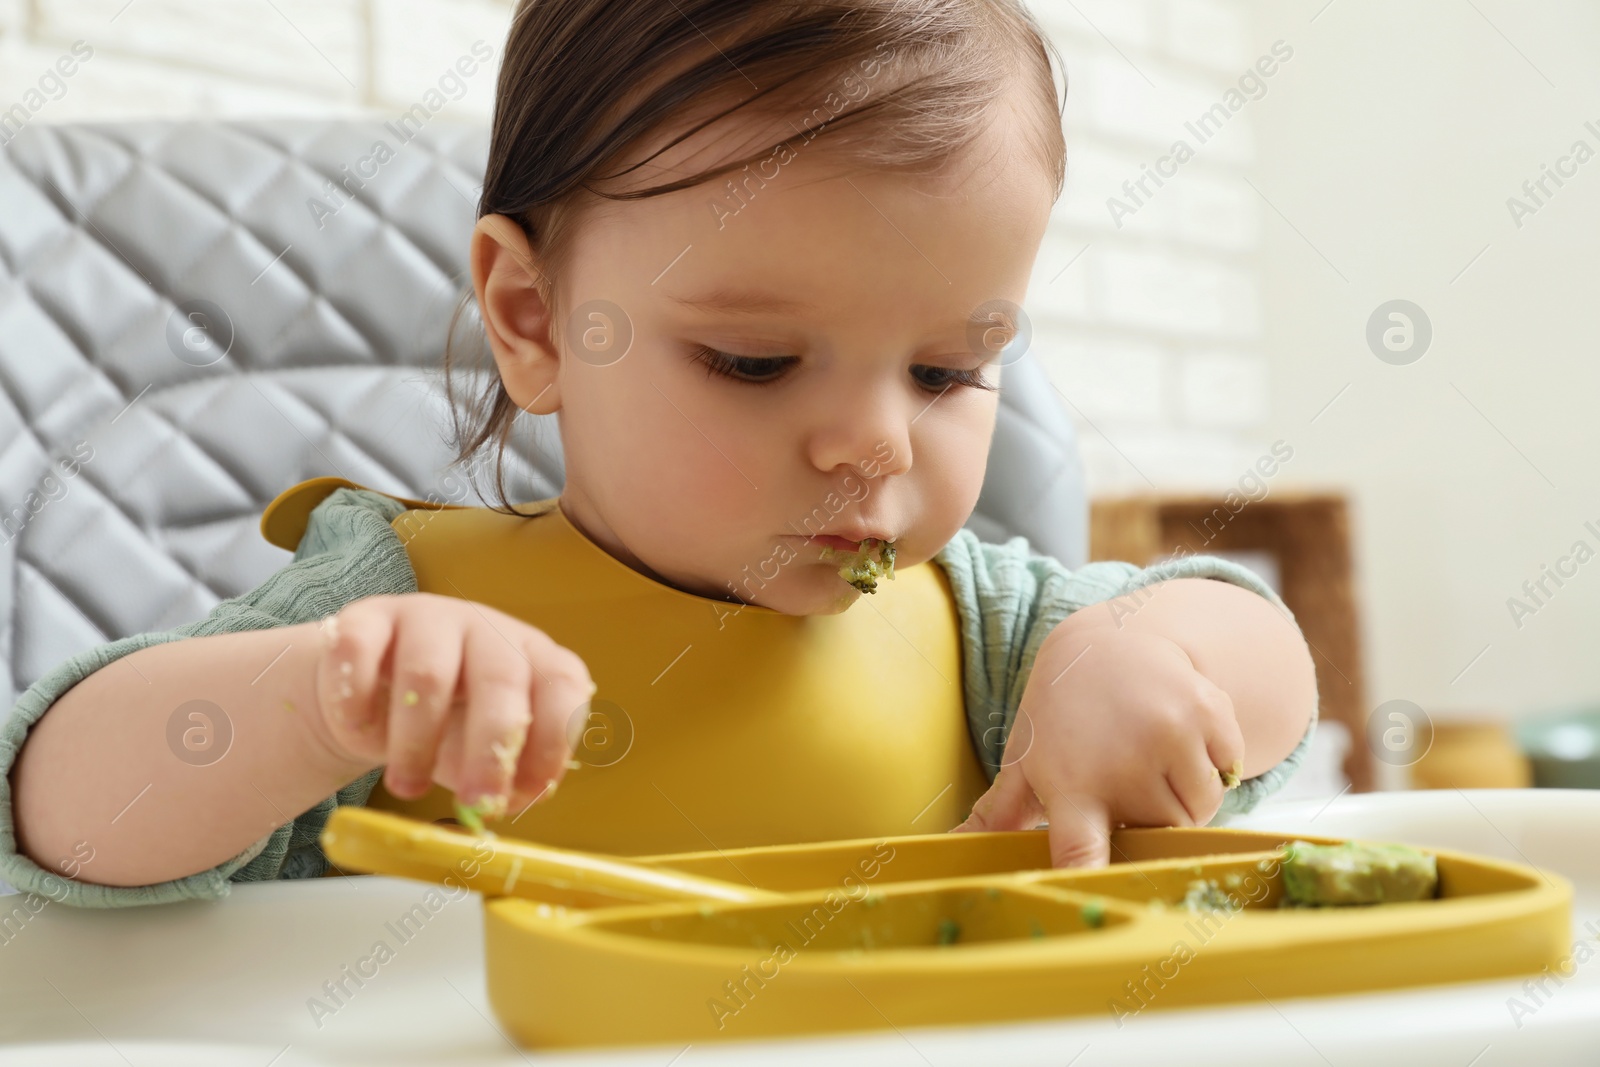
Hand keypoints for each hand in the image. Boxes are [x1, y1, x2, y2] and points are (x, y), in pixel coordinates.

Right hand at [306, 592, 595, 818]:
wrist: (367, 689)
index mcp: (531, 656)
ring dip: (416, 743)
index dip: (553, 739)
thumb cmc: (444, 724)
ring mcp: (428, 617)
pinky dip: (356, 702)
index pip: (562, 683)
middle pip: (501, 679)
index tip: (532, 791)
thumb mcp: (482, 750)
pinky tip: (358, 733)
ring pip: (428, 674)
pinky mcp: (368, 619)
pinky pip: (360, 653)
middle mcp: (487, 628)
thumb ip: (506, 776)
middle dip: (491, 749)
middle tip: (475, 803)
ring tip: (406, 786)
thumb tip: (515, 800)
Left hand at [952, 621, 1244, 866]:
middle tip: (1126, 781)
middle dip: (1150, 821)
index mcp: (1072, 785)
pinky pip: (1230, 770)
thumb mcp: (1025, 759)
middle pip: (1161, 835)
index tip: (1093, 901)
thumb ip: (998, 812)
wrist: (1106, 641)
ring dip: (1185, 796)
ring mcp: (1171, 735)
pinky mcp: (1210, 712)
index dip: (1089, 880)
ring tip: (1150, 759)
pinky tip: (1179, 734)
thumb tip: (949, 849)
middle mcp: (1123, 763)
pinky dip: (1215, 762)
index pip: (1080, 851)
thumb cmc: (1060, 715)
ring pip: (1201, 809)